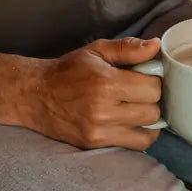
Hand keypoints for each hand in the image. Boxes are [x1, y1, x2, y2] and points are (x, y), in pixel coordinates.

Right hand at [23, 37, 163, 149]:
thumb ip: (128, 49)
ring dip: (147, 120)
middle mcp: (104, 109)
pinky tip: (133, 124)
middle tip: (139, 95)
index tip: (144, 79)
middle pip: (153, 112)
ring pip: (148, 131)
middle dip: (150, 102)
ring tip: (137, 109)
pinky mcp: (98, 143)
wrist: (36, 95)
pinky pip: (136, 145)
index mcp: (106, 82)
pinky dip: (140, 135)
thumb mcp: (96, 51)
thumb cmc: (69, 71)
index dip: (153, 83)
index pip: (153, 89)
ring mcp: (101, 129)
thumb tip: (156, 46)